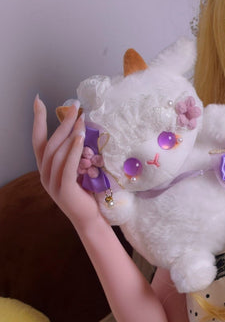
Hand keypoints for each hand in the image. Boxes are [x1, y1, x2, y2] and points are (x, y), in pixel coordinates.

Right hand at [32, 95, 100, 229]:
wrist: (90, 220)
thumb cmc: (86, 194)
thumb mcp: (78, 171)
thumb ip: (74, 155)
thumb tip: (80, 130)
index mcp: (45, 169)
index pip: (38, 140)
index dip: (37, 120)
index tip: (38, 101)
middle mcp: (44, 175)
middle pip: (50, 143)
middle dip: (62, 123)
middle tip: (75, 108)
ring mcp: (52, 183)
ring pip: (58, 153)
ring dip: (70, 134)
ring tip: (81, 120)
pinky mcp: (64, 189)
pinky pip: (66, 166)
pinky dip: (73, 151)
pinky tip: (80, 138)